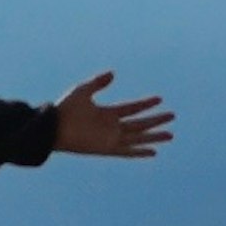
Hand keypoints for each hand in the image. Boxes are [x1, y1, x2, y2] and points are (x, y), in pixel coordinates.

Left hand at [51, 72, 170, 157]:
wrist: (52, 128)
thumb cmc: (65, 109)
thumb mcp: (83, 91)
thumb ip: (98, 82)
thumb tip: (113, 73)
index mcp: (107, 113)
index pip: (132, 108)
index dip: (146, 104)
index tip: (160, 99)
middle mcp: (112, 126)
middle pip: (140, 123)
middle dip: (156, 120)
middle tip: (172, 116)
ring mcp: (111, 138)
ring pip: (138, 137)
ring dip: (154, 136)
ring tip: (170, 135)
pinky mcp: (107, 149)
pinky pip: (128, 152)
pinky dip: (140, 152)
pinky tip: (153, 152)